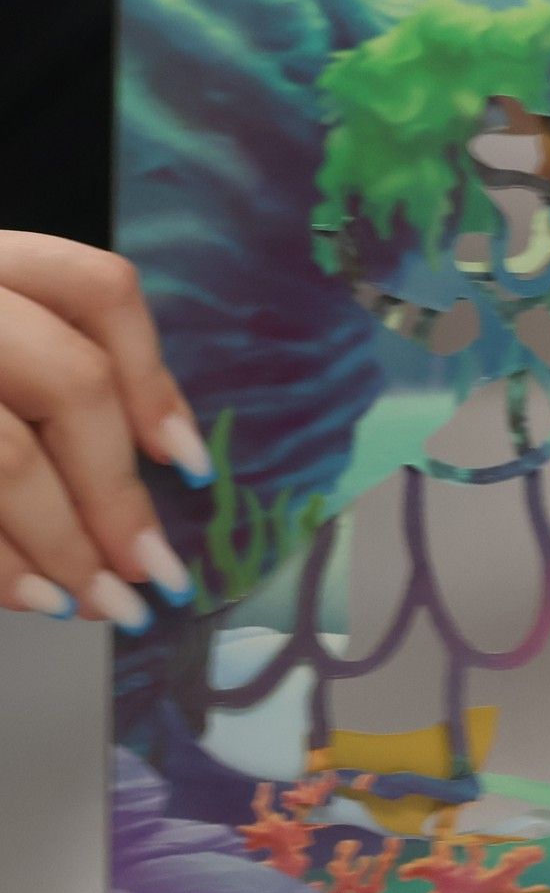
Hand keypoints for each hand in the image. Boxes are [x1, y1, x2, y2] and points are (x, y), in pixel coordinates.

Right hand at [0, 232, 209, 629]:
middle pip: (68, 382)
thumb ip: (43, 382)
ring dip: (64, 544)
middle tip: (152, 575)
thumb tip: (156, 463)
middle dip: (119, 495)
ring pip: (7, 453)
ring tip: (96, 604)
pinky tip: (27, 599)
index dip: (156, 379)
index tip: (189, 465)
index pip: (97, 288)